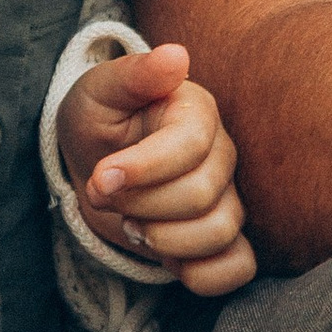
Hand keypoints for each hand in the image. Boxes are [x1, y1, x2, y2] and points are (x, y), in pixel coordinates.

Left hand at [59, 39, 251, 294]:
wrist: (94, 162)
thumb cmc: (98, 121)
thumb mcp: (100, 91)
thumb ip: (134, 75)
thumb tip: (175, 56)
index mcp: (197, 112)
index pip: (192, 146)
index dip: (143, 170)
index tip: (99, 179)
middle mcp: (221, 155)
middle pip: (201, 195)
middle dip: (141, 205)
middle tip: (104, 195)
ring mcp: (226, 198)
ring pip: (220, 232)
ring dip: (163, 241)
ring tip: (132, 225)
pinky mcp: (220, 239)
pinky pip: (238, 267)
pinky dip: (202, 275)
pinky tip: (165, 261)